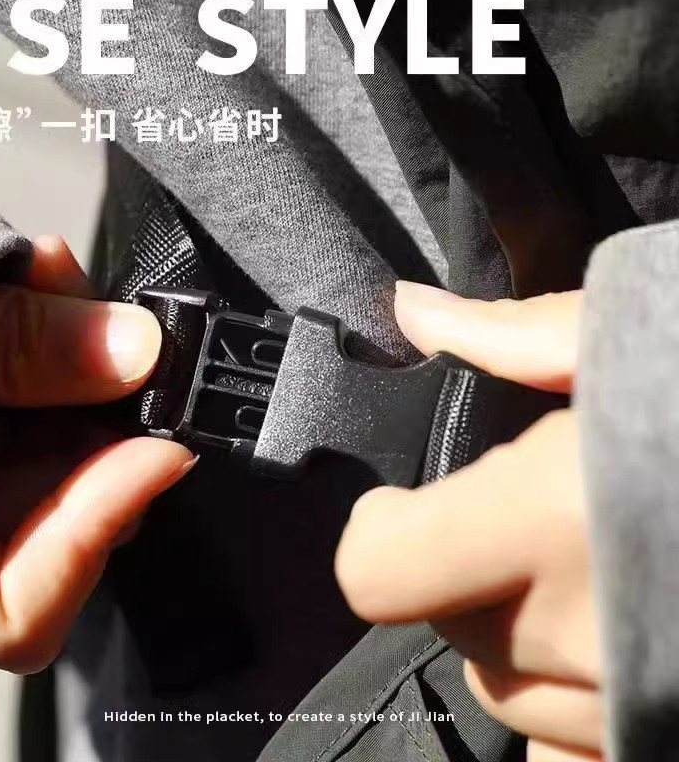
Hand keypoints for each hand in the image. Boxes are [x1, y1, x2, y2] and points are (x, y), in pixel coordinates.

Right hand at [0, 237, 193, 672]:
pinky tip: (45, 277)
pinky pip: (40, 389)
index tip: (160, 454)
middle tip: (126, 344)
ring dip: (86, 364)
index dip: (93, 538)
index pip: (15, 607)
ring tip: (62, 283)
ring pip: (66, 442)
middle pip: (65, 513)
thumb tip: (138, 348)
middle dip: (106, 429)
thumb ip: (2, 346)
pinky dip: (55, 333)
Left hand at [336, 283, 601, 761]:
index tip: (401, 503)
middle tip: (503, 522)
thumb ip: (510, 336)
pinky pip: (585, 748)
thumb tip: (408, 310)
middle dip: (454, 578)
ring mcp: (649, 704)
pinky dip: (580, 700)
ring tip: (576, 570)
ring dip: (518, 637)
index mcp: (559, 519)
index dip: (378, 533)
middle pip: (450, 631)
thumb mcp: (639, 333)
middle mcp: (594, 632)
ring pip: (515, 697)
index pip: (381, 570)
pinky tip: (620, 636)